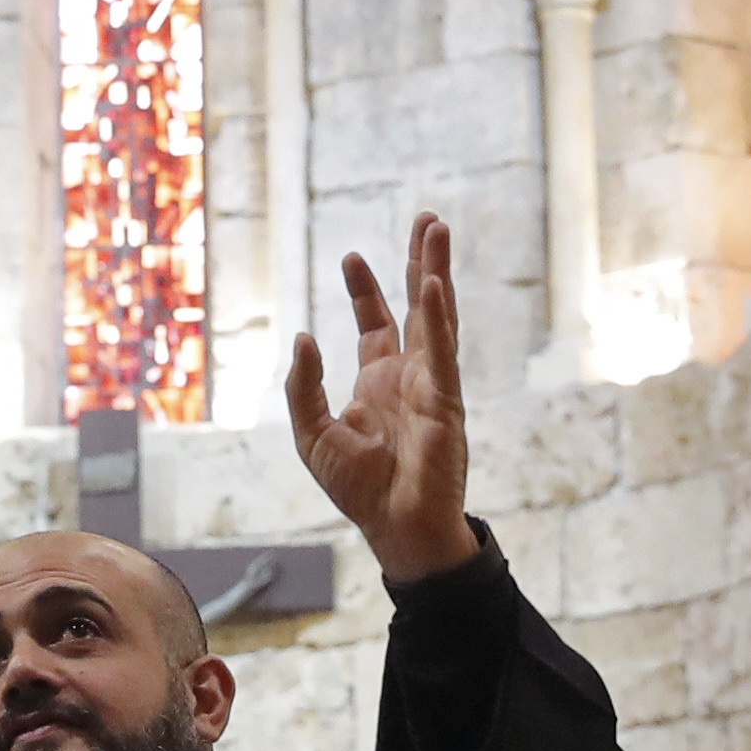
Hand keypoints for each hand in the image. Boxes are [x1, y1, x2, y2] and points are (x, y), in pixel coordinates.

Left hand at [288, 210, 478, 584]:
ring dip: (436, 272)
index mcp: (379, 384)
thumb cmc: (359, 490)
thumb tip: (305, 336)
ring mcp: (432, 386)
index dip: (366, 291)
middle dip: (418, 262)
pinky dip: (439, 318)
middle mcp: (410, 378)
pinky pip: (442, 353)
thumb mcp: (312, 434)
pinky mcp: (446, 403)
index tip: (352, 257)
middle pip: (417, 307)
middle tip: (426, 220)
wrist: (394, 530)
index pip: (377, 325)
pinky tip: (434, 285)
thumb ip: (304, 387)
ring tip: (436, 229)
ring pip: (437, 317)